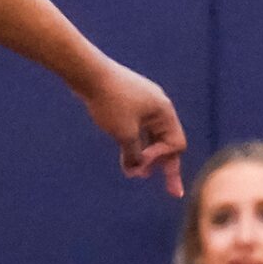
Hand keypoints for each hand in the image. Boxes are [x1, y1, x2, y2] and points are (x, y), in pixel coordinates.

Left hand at [77, 60, 187, 195]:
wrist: (87, 72)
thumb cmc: (110, 101)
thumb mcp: (124, 133)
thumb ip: (134, 154)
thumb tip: (136, 170)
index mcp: (164, 112)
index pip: (176, 144)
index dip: (163, 160)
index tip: (142, 164)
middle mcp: (158, 106)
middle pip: (166, 141)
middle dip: (164, 165)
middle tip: (172, 191)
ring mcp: (142, 103)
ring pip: (149, 135)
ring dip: (145, 155)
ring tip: (136, 173)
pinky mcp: (126, 101)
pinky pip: (136, 126)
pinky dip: (133, 142)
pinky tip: (125, 155)